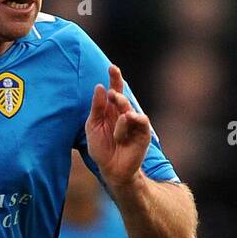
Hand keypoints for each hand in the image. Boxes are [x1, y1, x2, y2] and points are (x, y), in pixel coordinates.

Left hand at [86, 64, 151, 190]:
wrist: (111, 169)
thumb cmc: (101, 148)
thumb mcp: (93, 126)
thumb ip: (96, 108)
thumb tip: (99, 87)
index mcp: (111, 110)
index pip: (115, 90)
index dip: (114, 78)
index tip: (112, 67)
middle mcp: (124, 113)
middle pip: (123, 97)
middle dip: (118, 93)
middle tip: (112, 94)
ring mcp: (134, 123)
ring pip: (129, 108)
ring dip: (122, 108)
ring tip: (118, 115)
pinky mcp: (143, 133)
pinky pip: (139, 120)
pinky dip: (131, 119)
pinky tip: (127, 118)